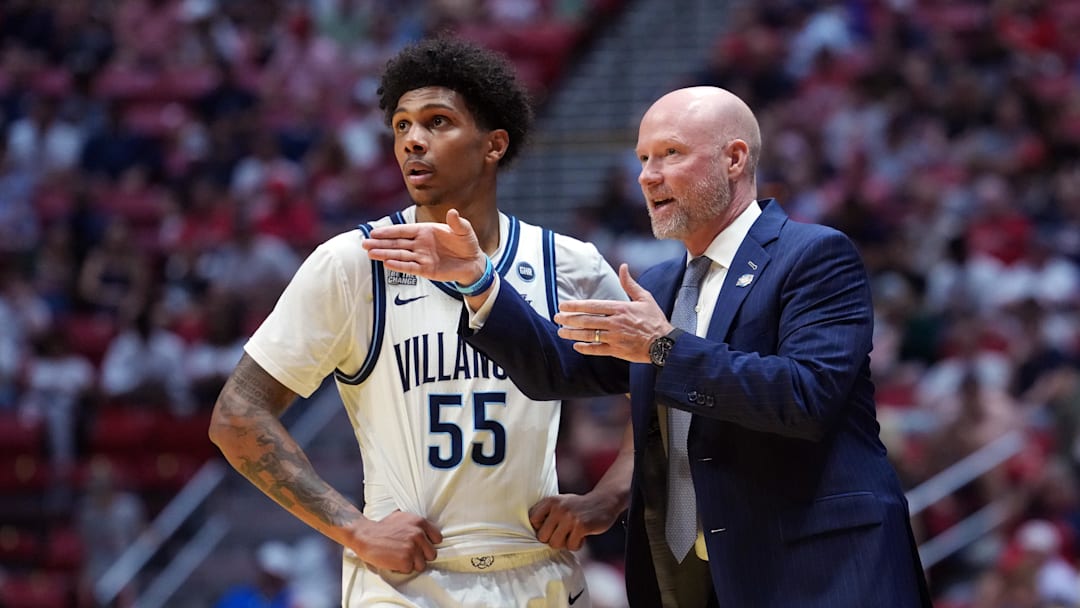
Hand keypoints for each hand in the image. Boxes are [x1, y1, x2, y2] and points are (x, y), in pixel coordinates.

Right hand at [346, 510, 442, 572]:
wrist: (365, 536)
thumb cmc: (381, 528)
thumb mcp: (401, 517)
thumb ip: (415, 524)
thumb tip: (426, 531)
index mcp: (420, 522)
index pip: (437, 538)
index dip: (428, 544)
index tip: (421, 547)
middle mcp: (418, 534)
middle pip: (432, 554)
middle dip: (421, 556)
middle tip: (407, 553)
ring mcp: (412, 548)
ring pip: (422, 565)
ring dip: (411, 564)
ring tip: (399, 557)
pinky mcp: (405, 560)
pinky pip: (410, 570)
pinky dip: (401, 569)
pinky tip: (393, 561)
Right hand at [363, 209, 487, 283]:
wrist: (473, 262)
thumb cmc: (467, 243)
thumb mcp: (465, 231)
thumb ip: (458, 223)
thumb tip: (453, 212)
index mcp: (425, 231)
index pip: (403, 231)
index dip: (389, 232)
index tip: (374, 232)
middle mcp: (420, 244)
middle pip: (397, 243)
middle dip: (381, 243)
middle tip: (365, 243)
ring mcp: (421, 257)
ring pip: (400, 255)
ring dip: (385, 254)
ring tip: (370, 253)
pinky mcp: (426, 269)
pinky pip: (410, 267)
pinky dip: (399, 265)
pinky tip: (387, 263)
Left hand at [529, 492, 621, 550]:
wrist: (604, 501)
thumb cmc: (578, 507)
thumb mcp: (560, 503)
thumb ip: (546, 514)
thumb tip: (533, 534)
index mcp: (550, 501)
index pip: (532, 520)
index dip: (540, 528)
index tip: (550, 528)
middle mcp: (558, 507)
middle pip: (542, 536)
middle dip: (552, 540)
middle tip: (562, 535)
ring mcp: (570, 517)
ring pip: (555, 544)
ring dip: (564, 544)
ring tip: (572, 535)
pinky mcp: (581, 526)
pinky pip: (571, 546)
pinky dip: (576, 545)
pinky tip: (582, 536)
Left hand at [554, 264, 672, 362]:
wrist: (664, 344)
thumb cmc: (654, 320)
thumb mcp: (645, 298)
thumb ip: (630, 283)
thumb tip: (623, 266)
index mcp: (620, 308)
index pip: (592, 306)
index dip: (575, 306)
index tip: (563, 305)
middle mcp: (615, 323)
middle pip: (587, 321)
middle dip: (569, 319)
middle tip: (557, 318)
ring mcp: (615, 338)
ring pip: (589, 335)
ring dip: (572, 334)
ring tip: (561, 332)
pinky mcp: (617, 351)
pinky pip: (597, 350)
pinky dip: (585, 348)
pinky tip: (576, 346)